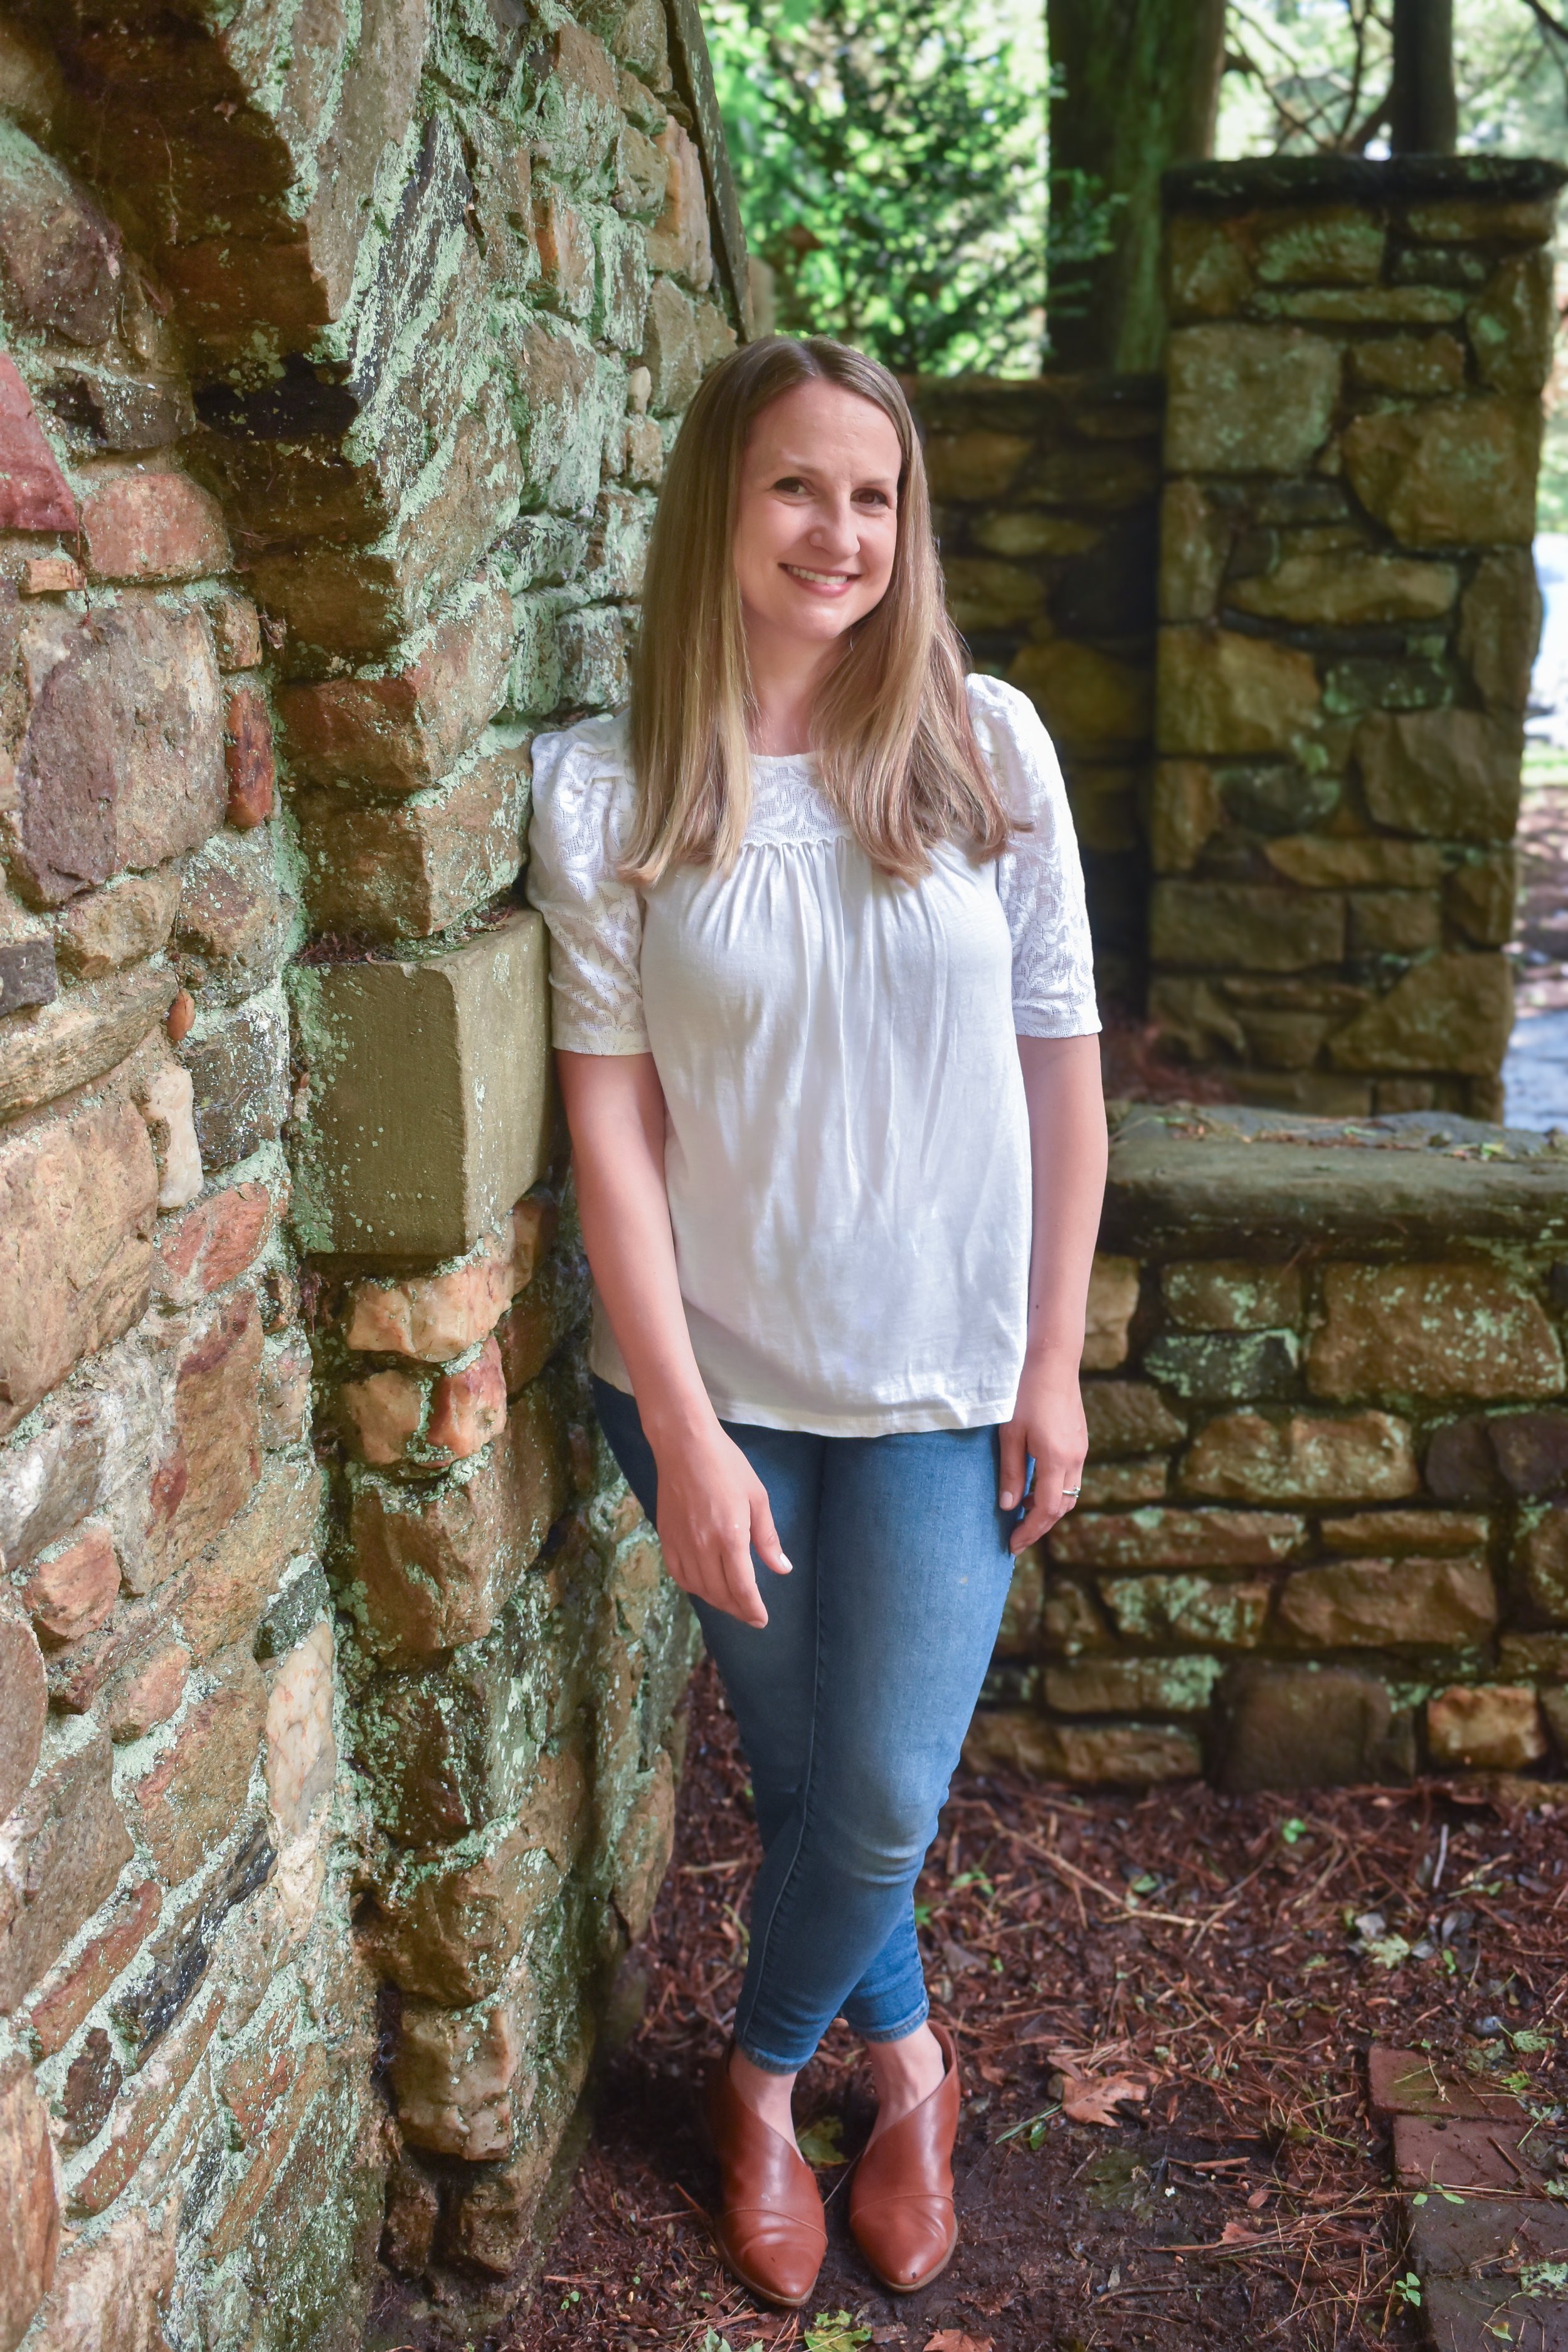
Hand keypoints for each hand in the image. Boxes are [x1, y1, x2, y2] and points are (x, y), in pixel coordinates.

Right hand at [649, 1414, 790, 1626]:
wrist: (684, 1446)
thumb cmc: (727, 1466)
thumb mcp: (757, 1498)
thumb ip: (767, 1538)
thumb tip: (782, 1569)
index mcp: (730, 1537)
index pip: (742, 1587)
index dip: (752, 1609)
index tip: (761, 1620)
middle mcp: (703, 1546)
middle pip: (720, 1593)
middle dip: (737, 1609)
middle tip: (750, 1614)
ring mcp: (681, 1544)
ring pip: (699, 1588)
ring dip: (717, 1601)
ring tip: (732, 1603)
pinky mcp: (666, 1538)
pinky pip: (679, 1575)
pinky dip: (694, 1587)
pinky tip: (705, 1586)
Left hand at [998, 1359, 1087, 1553]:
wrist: (1052, 1361)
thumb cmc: (1024, 1393)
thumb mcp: (1010, 1434)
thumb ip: (1011, 1472)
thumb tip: (1009, 1507)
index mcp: (1057, 1459)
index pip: (1047, 1510)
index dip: (1030, 1531)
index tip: (1012, 1545)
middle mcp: (1075, 1459)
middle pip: (1062, 1508)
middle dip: (1039, 1527)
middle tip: (1015, 1538)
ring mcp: (1081, 1450)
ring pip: (1069, 1495)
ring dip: (1047, 1509)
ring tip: (1021, 1514)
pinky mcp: (1080, 1441)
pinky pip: (1071, 1478)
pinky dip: (1054, 1491)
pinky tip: (1034, 1487)